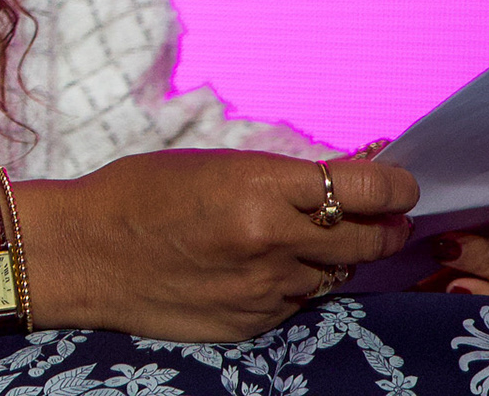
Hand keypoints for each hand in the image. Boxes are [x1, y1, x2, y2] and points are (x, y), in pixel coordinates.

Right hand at [23, 149, 418, 341]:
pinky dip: (297, 282)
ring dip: (337, 256)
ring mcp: (264, 292)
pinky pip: (299, 302)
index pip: (365, 191)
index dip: (396, 185)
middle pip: (370, 241)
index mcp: (260, 188)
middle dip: (386, 225)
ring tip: (314, 235)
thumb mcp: (216, 165)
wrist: (86, 252)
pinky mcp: (252, 324)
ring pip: (337, 275)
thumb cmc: (143, 192)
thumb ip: (282, 177)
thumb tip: (347, 175)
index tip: (402, 181)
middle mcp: (271, 244)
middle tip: (385, 213)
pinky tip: (270, 265)